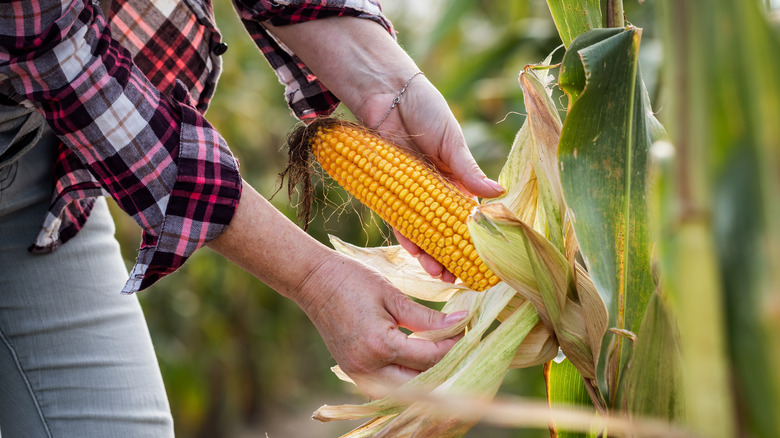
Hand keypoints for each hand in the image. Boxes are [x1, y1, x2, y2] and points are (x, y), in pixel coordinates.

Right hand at [209, 182, 465, 397]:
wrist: (313, 282)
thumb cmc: (352, 281)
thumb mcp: (393, 295)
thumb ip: (427, 318)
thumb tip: (461, 323)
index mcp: (379, 345)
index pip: (429, 357)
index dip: (454, 346)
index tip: (471, 333)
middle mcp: (368, 368)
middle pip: (420, 384)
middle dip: (446, 370)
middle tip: (466, 352)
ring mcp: (359, 374)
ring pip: (405, 391)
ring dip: (428, 379)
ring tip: (449, 359)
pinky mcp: (355, 373)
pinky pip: (389, 386)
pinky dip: (409, 379)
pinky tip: (424, 364)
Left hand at [352, 74, 504, 282]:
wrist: (386, 94)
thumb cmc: (424, 109)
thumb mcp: (451, 140)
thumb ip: (468, 169)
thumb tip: (497, 193)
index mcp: (455, 178)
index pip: (467, 215)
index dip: (474, 238)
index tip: (482, 259)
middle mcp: (434, 190)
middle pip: (444, 229)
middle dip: (451, 255)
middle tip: (457, 277)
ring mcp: (411, 192)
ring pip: (422, 231)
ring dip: (429, 254)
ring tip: (437, 273)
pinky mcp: (388, 190)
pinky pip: (398, 220)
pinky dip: (406, 237)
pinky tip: (415, 254)